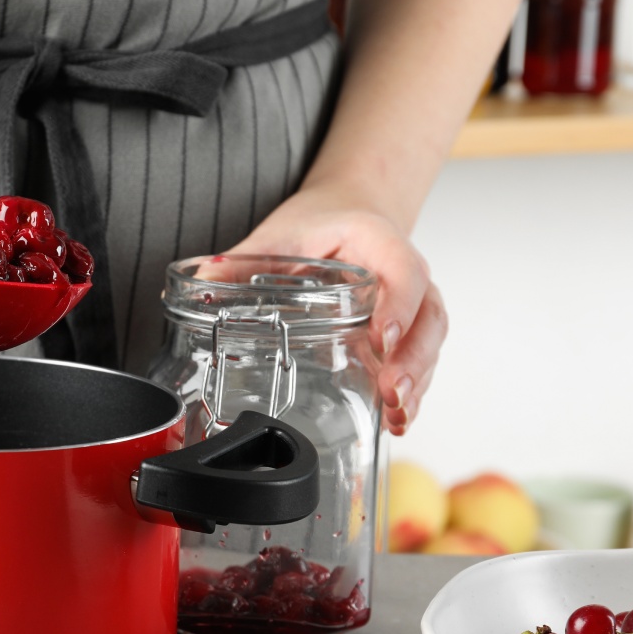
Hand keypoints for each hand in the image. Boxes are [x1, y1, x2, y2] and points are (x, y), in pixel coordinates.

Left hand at [198, 188, 446, 435]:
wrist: (349, 213)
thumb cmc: (320, 223)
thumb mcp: (279, 235)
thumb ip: (241, 261)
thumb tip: (202, 283)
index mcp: (377, 241)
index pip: (402, 271)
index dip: (397, 306)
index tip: (379, 337)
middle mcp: (405, 272)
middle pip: (427, 317)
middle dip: (412, 359)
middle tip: (390, 393)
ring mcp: (413, 303)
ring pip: (429, 343)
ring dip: (416, 382)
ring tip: (396, 417)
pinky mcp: (408, 329)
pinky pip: (421, 359)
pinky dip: (412, 391)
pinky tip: (395, 420)